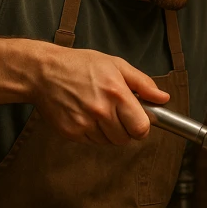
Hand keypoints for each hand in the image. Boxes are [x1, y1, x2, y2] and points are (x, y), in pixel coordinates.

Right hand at [32, 46, 168, 145]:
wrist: (42, 72)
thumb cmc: (80, 65)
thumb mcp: (116, 65)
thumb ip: (142, 83)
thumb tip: (163, 98)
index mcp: (116, 94)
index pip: (141, 128)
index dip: (142, 126)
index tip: (137, 119)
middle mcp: (101, 111)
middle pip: (126, 139)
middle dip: (126, 129)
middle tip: (117, 113)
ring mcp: (84, 124)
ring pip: (109, 142)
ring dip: (109, 132)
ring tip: (99, 111)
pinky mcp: (71, 132)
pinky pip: (92, 142)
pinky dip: (93, 133)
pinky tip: (86, 115)